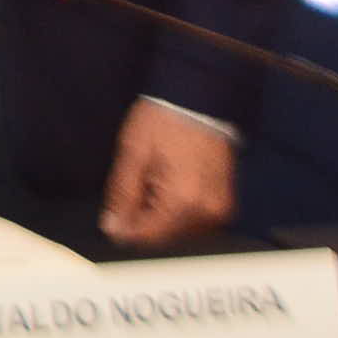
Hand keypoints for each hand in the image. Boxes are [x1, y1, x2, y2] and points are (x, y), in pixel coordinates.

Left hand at [100, 99, 236, 247]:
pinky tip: (167, 187)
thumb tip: (114, 228)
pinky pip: (196, 222)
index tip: (111, 220)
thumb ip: (123, 195)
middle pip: (166, 238)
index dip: (125, 231)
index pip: (149, 237)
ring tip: (152, 183)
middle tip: (135, 189)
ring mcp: (221, 209)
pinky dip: (177, 213)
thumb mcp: (133, 154)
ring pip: (180, 232)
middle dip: (143, 221)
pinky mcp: (226, 203)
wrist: (199, 100)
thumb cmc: (165, 120)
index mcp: (183, 201)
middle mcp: (208, 212)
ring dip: (160, 218)